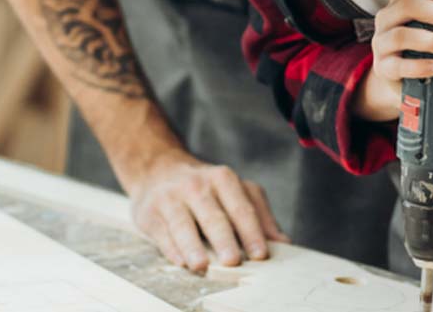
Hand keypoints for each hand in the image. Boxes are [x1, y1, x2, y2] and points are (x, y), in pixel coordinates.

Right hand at [127, 151, 287, 271]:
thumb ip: (258, 214)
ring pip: (183, 224)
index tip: (261, 254)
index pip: (241, 207)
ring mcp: (170, 198)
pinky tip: (179, 261)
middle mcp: (195, 185)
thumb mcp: (234, 191)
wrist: (156, 169)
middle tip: (233, 261)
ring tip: (202, 264)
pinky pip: (162, 232)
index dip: (251, 232)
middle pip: (213, 216)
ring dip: (192, 245)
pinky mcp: (149, 213)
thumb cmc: (204, 188)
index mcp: (222, 178)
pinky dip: (171, 248)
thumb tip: (283, 242)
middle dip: (224, 239)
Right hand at [353, 0, 432, 121]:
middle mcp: (389, 17)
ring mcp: (382, 41)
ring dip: (429, 40)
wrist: (409, 77)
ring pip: (400, 35)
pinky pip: (396, 65)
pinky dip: (418, 66)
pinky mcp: (382, 66)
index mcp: (405, 0)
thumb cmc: (428, 43)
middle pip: (408, 4)